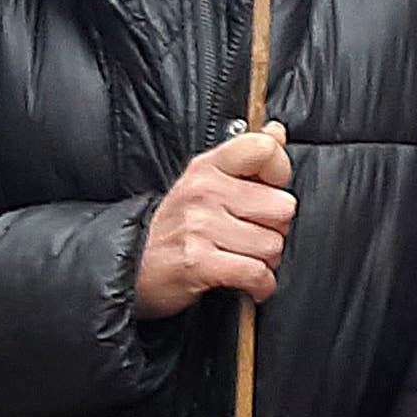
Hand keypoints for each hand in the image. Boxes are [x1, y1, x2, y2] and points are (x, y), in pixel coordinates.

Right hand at [135, 126, 293, 317]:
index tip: (269, 190)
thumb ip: (246, 157)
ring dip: (266, 260)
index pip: (264, 148)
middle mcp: (204, 192)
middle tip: (254, 235)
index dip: (279, 172)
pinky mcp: (198, 262)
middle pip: (282, 207)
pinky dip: (260, 284)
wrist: (133, 267)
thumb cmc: (176, 227)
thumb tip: (276, 131)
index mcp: (207, 167)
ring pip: (273, 245)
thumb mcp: (205, 182)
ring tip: (243, 257)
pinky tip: (249, 282)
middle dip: (276, 228)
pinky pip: (256, 273)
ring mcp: (199, 227)